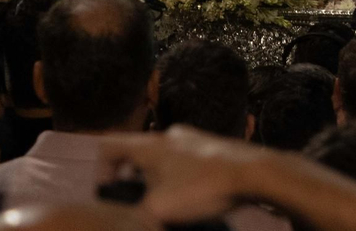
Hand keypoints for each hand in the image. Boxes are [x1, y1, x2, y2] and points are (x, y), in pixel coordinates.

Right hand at [97, 126, 271, 223]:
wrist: (254, 173)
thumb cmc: (202, 188)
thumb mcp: (158, 210)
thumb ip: (133, 215)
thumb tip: (126, 219)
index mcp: (149, 146)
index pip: (108, 147)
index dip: (100, 171)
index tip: (110, 193)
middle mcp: (169, 135)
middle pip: (135, 152)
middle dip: (130, 178)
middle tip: (136, 202)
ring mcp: (193, 138)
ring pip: (161, 156)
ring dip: (155, 178)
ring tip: (164, 201)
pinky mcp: (212, 146)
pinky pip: (183, 159)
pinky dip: (177, 176)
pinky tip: (190, 194)